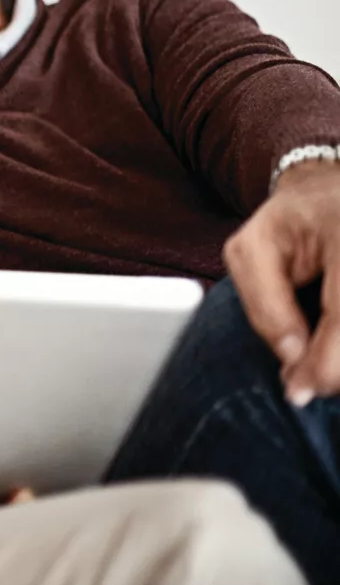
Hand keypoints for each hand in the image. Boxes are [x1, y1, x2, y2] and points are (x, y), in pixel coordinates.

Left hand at [224, 161, 339, 404]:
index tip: (301, 391)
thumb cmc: (288, 222)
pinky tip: (329, 351)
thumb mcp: (251, 250)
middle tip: (305, 387)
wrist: (332, 193)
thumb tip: (294, 359)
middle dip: (335, 371)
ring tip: (317, 369)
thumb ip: (265, 304)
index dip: (326, 364)